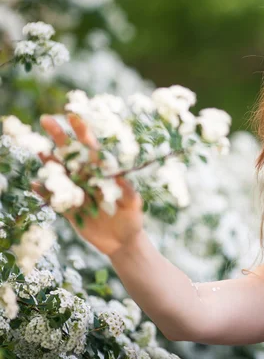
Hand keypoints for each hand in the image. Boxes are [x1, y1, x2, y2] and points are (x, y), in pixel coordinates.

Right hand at [33, 113, 144, 256]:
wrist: (122, 242)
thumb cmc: (132, 218)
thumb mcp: (133, 204)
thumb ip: (127, 191)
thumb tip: (120, 178)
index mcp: (103, 172)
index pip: (91, 147)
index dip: (82, 131)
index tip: (73, 116)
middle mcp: (87, 178)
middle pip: (71, 154)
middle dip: (59, 137)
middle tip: (46, 120)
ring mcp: (77, 192)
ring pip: (59, 173)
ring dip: (49, 162)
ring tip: (39, 150)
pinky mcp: (69, 209)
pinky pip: (54, 198)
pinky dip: (45, 191)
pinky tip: (35, 184)